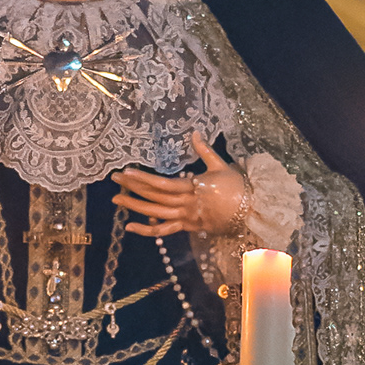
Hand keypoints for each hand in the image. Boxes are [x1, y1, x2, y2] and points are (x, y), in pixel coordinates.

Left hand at [111, 134, 250, 239]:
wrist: (250, 211)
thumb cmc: (236, 187)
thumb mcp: (220, 166)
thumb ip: (204, 150)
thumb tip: (195, 133)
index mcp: (193, 188)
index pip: (163, 184)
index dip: (144, 179)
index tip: (127, 173)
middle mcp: (186, 205)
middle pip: (155, 198)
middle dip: (133, 189)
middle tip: (114, 180)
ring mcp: (186, 218)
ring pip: (156, 214)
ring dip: (135, 207)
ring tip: (116, 201)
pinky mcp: (188, 228)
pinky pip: (165, 230)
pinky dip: (147, 230)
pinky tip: (130, 227)